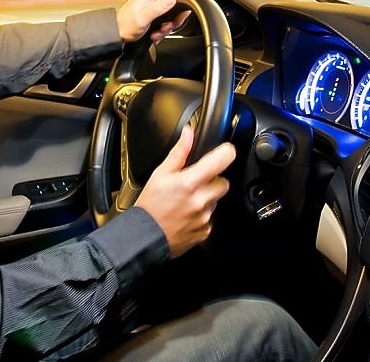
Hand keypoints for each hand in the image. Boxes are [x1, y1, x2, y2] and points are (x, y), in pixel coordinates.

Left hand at [116, 0, 189, 43]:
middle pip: (179, 3)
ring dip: (169, 25)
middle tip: (164, 28)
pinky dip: (165, 25)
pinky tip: (157, 30)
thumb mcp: (142, 18)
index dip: (182, 8)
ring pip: (175, 11)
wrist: (117, 31)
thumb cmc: (126, 25)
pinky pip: (169, 14)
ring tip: (158, 31)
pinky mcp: (156, 4)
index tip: (175, 20)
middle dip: (174, 20)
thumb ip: (157, 8)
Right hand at [136, 126, 235, 257]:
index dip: (226, 153)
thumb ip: (179, 152)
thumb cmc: (150, 206)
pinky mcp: (205, 232)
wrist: (144, 237)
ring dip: (206, 198)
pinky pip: (211, 218)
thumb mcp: (160, 174)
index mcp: (189, 182)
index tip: (223, 153)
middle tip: (195, 183)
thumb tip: (188, 133)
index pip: (223, 160)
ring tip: (186, 201)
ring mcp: (204, 218)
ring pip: (216, 201)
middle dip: (213, 180)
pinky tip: (186, 215)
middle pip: (224, 182)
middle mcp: (200, 200)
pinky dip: (202, 215)